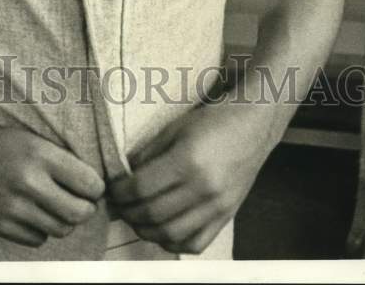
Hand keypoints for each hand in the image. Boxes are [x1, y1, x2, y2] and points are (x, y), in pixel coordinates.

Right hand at [0, 116, 104, 247]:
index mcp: (39, 153)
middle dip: (86, 209)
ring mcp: (13, 207)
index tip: (92, 186)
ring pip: (59, 229)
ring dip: (64, 221)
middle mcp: (28, 181)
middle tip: (82, 202)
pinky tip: (34, 215)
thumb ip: (56, 159)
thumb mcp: (28, 138)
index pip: (88, 182)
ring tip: (57, 207)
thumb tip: (89, 183)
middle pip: (78, 212)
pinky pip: (36, 239)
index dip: (96, 187)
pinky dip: (41, 231)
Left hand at [108, 99, 272, 254]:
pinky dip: (174, 243)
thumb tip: (122, 177)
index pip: (141, 188)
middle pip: (153, 214)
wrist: (253, 125)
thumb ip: (147, 154)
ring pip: (171, 234)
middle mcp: (204, 188)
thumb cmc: (212, 121)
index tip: (111, 189)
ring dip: (146, 230)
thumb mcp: (174, 128)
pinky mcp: (226, 216)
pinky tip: (162, 230)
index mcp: (188, 160)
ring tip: (136, 218)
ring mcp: (218, 206)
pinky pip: (195, 243)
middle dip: (128, 212)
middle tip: (119, 205)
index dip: (120, 192)